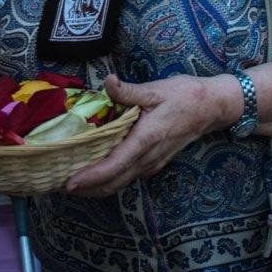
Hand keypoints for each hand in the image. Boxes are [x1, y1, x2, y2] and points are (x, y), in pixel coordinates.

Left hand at [65, 71, 240, 197]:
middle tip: (59, 185)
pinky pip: (128, 177)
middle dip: (87, 189)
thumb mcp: (155, 89)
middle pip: (113, 183)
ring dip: (97, 186)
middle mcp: (148, 158)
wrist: (212, 108)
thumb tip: (107, 82)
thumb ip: (128, 91)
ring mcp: (152, 164)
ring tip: (73, 180)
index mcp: (146, 140)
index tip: (69, 183)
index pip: (113, 166)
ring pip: (120, 183)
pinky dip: (109, 179)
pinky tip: (96, 169)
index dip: (90, 178)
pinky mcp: (154, 163)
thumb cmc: (185, 96)